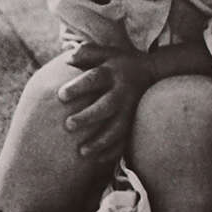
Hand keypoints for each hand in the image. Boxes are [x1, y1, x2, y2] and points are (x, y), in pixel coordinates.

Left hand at [58, 44, 152, 161]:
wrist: (150, 71)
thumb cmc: (117, 62)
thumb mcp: (105, 52)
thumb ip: (86, 53)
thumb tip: (67, 60)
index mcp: (112, 72)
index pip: (95, 78)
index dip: (79, 87)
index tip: (60, 96)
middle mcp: (122, 92)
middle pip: (106, 106)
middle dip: (88, 117)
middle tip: (68, 125)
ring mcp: (130, 109)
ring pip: (117, 128)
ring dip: (100, 141)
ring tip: (82, 151)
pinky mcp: (134, 122)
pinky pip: (125, 140)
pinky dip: (113, 152)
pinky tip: (97, 160)